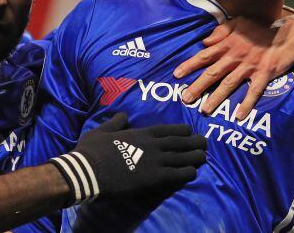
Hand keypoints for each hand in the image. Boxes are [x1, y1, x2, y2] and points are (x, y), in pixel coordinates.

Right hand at [49, 113, 206, 203]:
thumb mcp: (102, 130)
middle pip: (181, 142)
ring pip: (184, 157)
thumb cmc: (92, 150)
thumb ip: (115, 122)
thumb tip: (122, 114)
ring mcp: (155, 161)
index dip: (183, 131)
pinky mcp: (155, 178)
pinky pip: (178, 174)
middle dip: (195, 143)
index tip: (190, 132)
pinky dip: (188, 173)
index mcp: (142, 133)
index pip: (169, 130)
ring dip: (195, 157)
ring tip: (204, 158)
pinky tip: (193, 173)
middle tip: (205, 144)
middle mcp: (153, 145)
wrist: (88, 170)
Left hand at [175, 14, 293, 119]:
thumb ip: (220, 32)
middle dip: (198, 86)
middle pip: (213, 73)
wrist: (286, 33)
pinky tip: (239, 115)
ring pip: (229, 84)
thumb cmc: (260, 28)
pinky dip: (246, 104)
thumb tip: (204, 42)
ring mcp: (249, 66)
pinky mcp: (264, 74)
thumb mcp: (238, 22)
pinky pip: (253, 91)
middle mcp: (235, 56)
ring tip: (205, 110)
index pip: (204, 55)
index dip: (190, 65)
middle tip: (185, 98)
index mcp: (228, 44)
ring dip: (216, 98)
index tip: (177, 75)